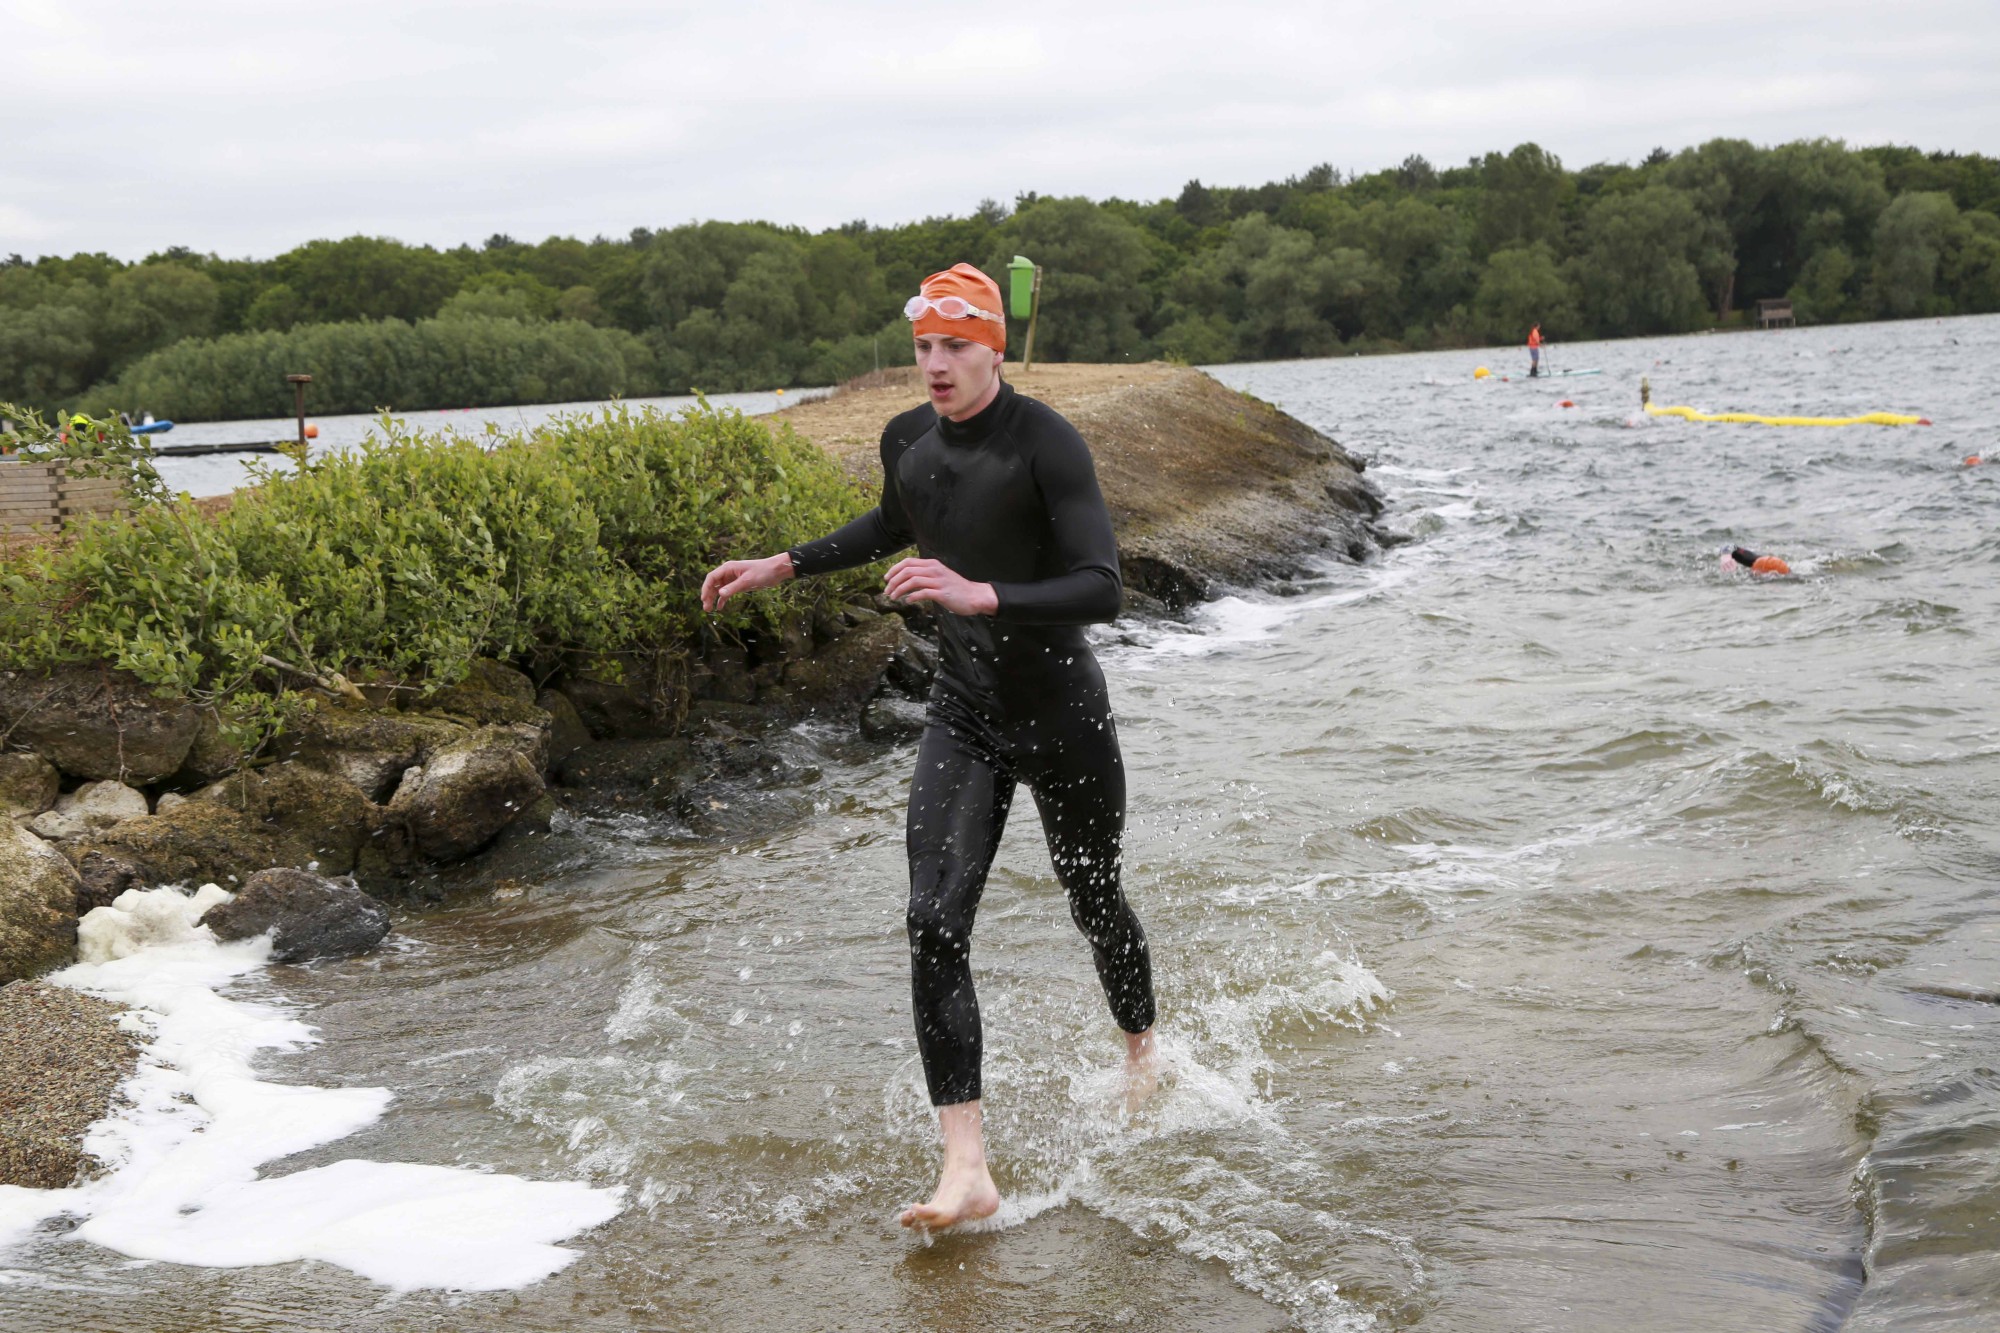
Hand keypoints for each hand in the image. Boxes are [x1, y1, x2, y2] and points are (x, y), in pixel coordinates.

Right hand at [701, 553, 793, 611]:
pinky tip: (719, 608)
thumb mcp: (747, 581)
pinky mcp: (738, 584)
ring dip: (713, 598)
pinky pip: (727, 592)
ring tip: (709, 610)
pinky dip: (723, 599)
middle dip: (708, 595)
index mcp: (728, 568)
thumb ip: (733, 587)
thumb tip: (719, 594)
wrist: (775, 571)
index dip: (705, 588)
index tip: (703, 599)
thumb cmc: (762, 572)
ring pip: (719, 589)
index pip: (712, 577)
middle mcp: (728, 572)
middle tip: (706, 608)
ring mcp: (733, 579)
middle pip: (713, 584)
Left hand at [883, 558, 997, 615]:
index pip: (908, 562)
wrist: (975, 596)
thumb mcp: (939, 576)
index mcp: (932, 564)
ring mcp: (939, 581)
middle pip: (907, 571)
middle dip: (893, 581)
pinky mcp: (942, 593)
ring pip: (912, 581)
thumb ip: (925, 575)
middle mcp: (934, 570)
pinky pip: (923, 593)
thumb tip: (907, 579)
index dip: (894, 570)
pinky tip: (908, 601)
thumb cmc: (955, 588)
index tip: (886, 579)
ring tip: (893, 597)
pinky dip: (912, 596)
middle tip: (886, 591)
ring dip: (899, 589)